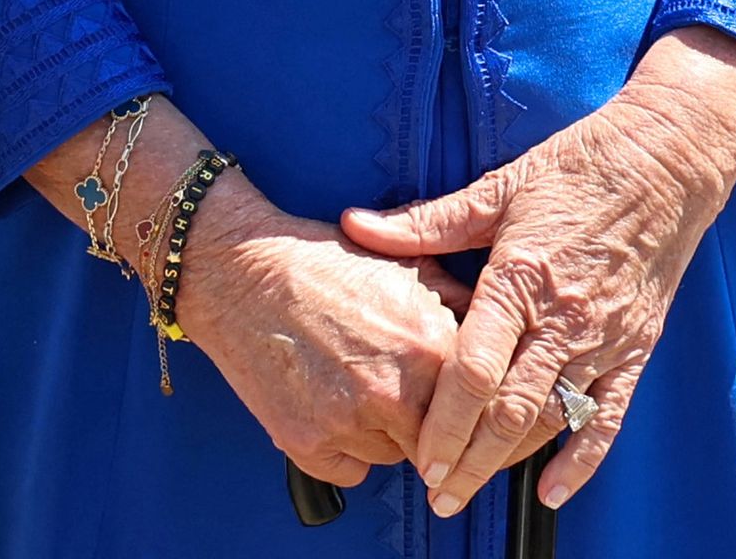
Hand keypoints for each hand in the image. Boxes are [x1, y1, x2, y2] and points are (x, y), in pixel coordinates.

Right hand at [178, 208, 471, 486]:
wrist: (242, 272)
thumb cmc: (320, 265)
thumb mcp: (407, 267)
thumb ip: (458, 307)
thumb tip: (494, 335)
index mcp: (430, 347)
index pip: (479, 405)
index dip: (470, 403)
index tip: (463, 407)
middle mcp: (394, 391)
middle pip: (441, 440)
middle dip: (430, 421)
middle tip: (407, 396)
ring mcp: (348, 422)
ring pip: (395, 456)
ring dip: (385, 434)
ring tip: (358, 387)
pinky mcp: (307, 444)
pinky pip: (349, 471)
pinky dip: (344, 450)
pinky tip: (332, 408)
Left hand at [341, 27, 735, 513]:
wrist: (668, 159)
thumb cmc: (578, 168)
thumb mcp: (499, 188)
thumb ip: (426, 221)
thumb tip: (357, 225)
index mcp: (520, 277)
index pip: (474, 369)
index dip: (443, 422)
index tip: (417, 457)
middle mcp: (562, 318)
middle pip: (508, 408)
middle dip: (469, 459)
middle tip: (437, 494)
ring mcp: (603, 336)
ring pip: (553, 418)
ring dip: (511, 463)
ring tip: (472, 491)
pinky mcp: (636, 345)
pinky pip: (610, 414)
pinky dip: (584, 458)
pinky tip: (554, 490)